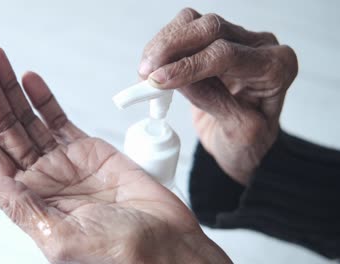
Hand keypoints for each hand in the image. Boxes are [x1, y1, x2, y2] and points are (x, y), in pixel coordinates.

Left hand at [0, 45, 230, 262]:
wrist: (165, 245)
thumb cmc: (119, 254)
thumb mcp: (60, 238)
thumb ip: (20, 207)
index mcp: (28, 199)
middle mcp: (40, 178)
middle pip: (3, 128)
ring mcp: (63, 161)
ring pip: (28, 118)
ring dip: (9, 88)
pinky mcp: (88, 150)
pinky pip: (59, 119)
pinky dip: (43, 98)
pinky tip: (29, 80)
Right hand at [139, 8, 297, 183]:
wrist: (245, 143)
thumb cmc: (249, 142)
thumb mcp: (238, 132)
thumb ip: (212, 101)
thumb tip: (174, 79)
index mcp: (276, 68)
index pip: (228, 54)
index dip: (189, 65)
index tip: (159, 81)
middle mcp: (259, 47)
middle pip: (211, 28)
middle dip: (172, 47)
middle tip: (146, 72)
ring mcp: (236, 40)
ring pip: (195, 23)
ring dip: (164, 43)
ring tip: (146, 71)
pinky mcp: (214, 42)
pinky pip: (185, 28)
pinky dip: (164, 44)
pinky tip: (154, 65)